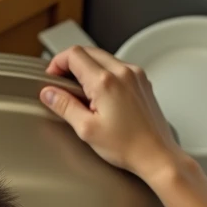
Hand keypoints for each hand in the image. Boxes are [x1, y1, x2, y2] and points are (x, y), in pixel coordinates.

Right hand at [41, 46, 184, 181]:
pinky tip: (101, 95)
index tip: (52, 76)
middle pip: (88, 52)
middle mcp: (123, 72)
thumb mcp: (87, 129)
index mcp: (106, 82)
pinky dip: (104, 74)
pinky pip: (118, 67)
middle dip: (71, 63)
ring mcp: (135, 75)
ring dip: (88, 68)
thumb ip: (65, 106)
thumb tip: (49, 93)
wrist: (157, 155)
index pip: (74, 55)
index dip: (57, 63)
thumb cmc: (127, 146)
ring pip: (104, 58)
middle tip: (62, 83)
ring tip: (82, 93)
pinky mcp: (142, 81)